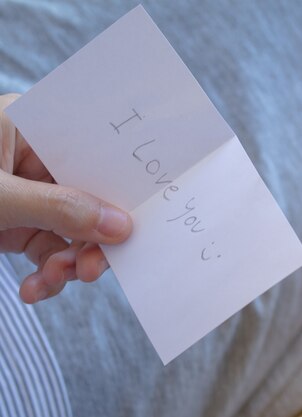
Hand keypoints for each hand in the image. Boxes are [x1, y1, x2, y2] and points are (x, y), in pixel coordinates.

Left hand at [0, 93, 131, 302]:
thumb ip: (61, 211)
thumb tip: (121, 227)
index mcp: (29, 125)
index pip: (91, 146)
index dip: (119, 178)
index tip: (139, 211)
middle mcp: (32, 155)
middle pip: (88, 192)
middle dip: (91, 235)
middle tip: (96, 268)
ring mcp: (26, 191)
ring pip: (71, 226)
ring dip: (69, 261)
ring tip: (55, 283)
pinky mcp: (15, 223)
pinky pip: (48, 247)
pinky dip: (46, 272)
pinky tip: (34, 289)